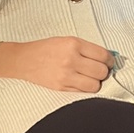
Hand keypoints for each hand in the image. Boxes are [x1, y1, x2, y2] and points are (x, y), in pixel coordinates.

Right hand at [0, 37, 114, 91]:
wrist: (23, 60)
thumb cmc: (45, 49)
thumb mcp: (66, 41)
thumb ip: (86, 48)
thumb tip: (107, 58)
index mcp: (73, 44)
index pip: (103, 55)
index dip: (110, 60)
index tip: (109, 62)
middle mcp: (71, 59)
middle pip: (101, 71)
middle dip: (104, 71)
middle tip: (99, 70)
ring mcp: (66, 75)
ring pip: (95, 85)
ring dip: (95, 82)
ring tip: (89, 77)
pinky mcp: (61, 88)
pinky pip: (83, 92)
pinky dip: (85, 89)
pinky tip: (80, 82)